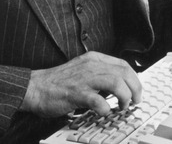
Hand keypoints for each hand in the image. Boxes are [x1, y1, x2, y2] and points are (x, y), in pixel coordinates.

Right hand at [20, 52, 141, 117]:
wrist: (35, 88)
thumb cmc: (58, 83)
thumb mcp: (82, 71)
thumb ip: (99, 74)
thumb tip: (119, 86)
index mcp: (94, 59)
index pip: (123, 65)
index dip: (134, 79)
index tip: (137, 91)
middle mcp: (91, 66)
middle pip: (124, 72)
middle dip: (135, 88)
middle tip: (135, 101)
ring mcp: (84, 79)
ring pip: (115, 82)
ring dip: (124, 96)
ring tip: (123, 106)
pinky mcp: (76, 93)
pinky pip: (97, 100)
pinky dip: (105, 108)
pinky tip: (105, 112)